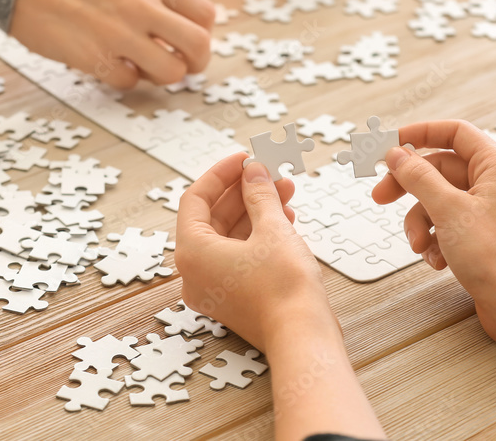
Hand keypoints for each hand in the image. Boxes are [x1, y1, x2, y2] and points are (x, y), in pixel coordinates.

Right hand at [10, 0, 213, 88]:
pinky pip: (129, 81)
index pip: (206, 15)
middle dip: (194, 63)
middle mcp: (141, 4)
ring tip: (141, 65)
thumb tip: (183, 28)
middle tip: (179, 64)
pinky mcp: (95, 57)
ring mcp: (119, 32)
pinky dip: (123, 78)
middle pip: (199, 46)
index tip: (185, 40)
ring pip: (171, 71)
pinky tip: (108, 62)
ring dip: (161, 75)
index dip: (202, 33)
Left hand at [175, 153, 337, 349]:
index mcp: (192, 252)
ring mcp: (213, 288)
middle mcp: (195, 271)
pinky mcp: (234, 298)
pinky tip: (285, 218)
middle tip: (269, 172)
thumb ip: (259, 194)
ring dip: (256, 210)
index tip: (244, 159)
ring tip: (285, 191)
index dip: (221, 174)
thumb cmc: (284, 287)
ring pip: (229, 236)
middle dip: (244, 191)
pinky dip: (258, 235)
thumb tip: (253, 171)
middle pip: (213, 217)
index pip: (196, 199)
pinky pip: (238, 256)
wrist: (303, 336)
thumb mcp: (272, 228)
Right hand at [371, 121, 495, 345]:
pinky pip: (447, 225)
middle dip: (409, 187)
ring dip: (420, 222)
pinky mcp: (482, 236)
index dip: (420, 133)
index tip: (390, 144)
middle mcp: (495, 184)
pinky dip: (434, 240)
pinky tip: (436, 259)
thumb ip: (418, 177)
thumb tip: (397, 154)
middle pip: (439, 169)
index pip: (454, 132)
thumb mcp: (448, 209)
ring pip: (438, 200)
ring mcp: (489, 211)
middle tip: (381, 196)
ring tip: (418, 245)